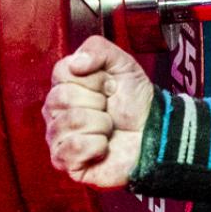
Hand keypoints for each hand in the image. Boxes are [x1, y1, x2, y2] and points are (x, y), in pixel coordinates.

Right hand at [43, 35, 153, 188]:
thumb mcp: (123, 64)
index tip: (109, 86)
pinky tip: (104, 147)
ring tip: (109, 128)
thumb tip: (76, 63)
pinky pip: (72, 148)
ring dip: (101, 124)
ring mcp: (58, 137)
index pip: (62, 72)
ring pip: (70, 122)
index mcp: (64, 86)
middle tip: (110, 109)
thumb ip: (98, 49)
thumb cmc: (135, 101)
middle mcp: (55, 112)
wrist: (154, 132)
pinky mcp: (66, 162)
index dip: (93, 78)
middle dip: (98, 102)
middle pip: (62, 97)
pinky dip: (97, 146)